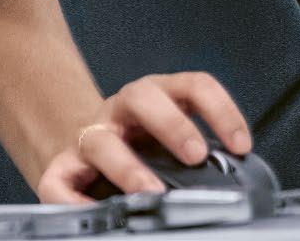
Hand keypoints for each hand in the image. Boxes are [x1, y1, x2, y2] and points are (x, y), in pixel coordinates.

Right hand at [36, 72, 251, 204]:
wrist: (87, 155)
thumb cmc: (141, 152)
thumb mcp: (172, 142)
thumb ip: (196, 158)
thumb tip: (238, 185)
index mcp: (157, 98)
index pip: (192, 86)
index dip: (219, 109)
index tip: (241, 145)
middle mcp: (123, 110)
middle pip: (142, 95)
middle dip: (171, 123)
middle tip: (195, 155)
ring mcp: (91, 136)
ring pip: (100, 138)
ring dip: (125, 166)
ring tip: (148, 192)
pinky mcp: (62, 167)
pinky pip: (58, 181)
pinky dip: (71, 199)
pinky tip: (90, 213)